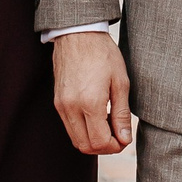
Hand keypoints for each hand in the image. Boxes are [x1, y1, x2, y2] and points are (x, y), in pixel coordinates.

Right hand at [52, 30, 135, 154]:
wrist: (78, 34)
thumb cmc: (102, 54)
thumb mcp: (120, 82)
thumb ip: (122, 114)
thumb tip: (124, 139)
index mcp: (89, 103)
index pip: (99, 142)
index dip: (114, 147)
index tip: (124, 139)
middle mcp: (71, 108)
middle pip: (85, 146)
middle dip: (104, 147)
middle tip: (118, 135)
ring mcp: (61, 106)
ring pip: (76, 139)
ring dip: (93, 140)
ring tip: (108, 124)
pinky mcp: (57, 102)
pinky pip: (69, 127)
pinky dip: (84, 130)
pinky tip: (96, 116)